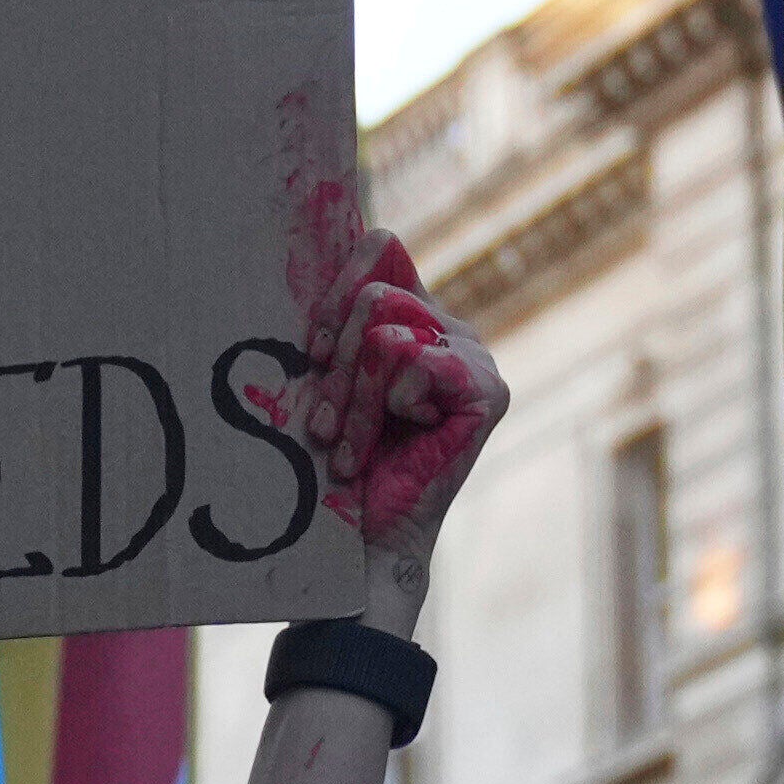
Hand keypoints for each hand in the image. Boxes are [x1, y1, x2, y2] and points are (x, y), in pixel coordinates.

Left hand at [307, 240, 500, 628]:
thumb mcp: (323, 375)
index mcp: (412, 314)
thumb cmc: (335, 460)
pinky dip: (387, 406)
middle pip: (375, 294)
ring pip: (386, 331)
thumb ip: (331, 317)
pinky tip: (398, 438)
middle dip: (335, 363)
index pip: (381, 247)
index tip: (313, 349)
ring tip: (345, 446)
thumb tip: (297, 251)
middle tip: (321, 424)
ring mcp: (474, 357)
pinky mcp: (486, 390)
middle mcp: (449, 327)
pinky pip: (413, 360)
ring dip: (352, 399)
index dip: (338, 284)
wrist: (362, 535)